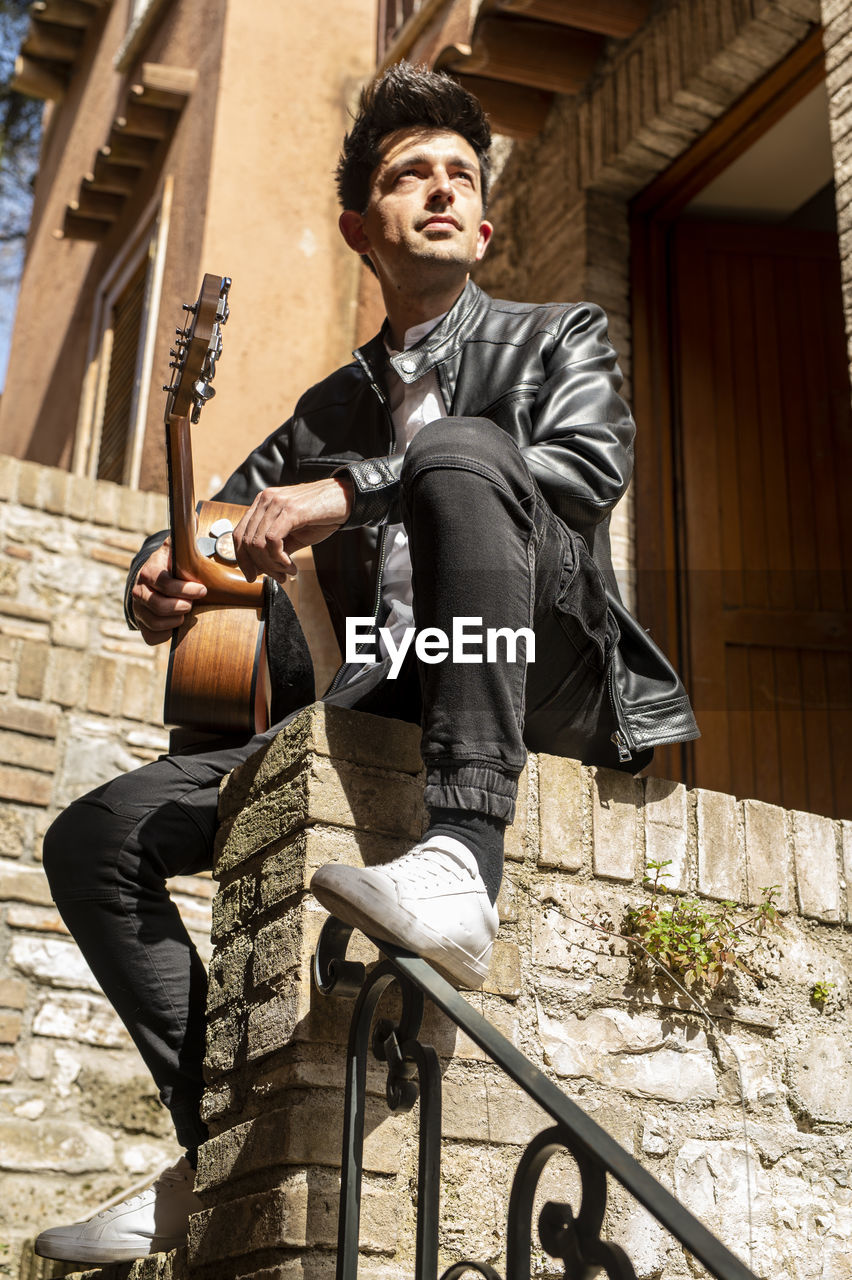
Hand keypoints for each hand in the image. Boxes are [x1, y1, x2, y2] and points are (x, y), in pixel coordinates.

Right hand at [130, 541, 206, 644]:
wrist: (150, 581)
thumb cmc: (168, 566)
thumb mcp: (173, 549)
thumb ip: (184, 536)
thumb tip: (195, 517)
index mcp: (149, 571)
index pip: (163, 582)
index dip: (183, 588)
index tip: (202, 589)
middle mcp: (139, 591)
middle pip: (156, 604)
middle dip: (177, 606)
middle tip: (192, 605)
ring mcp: (139, 609)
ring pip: (153, 621)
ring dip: (173, 621)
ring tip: (186, 615)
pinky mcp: (142, 625)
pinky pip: (150, 636)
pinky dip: (164, 635)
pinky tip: (177, 627)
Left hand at [232, 477, 352, 582]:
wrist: (347, 499)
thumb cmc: (322, 516)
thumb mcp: (294, 534)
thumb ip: (276, 547)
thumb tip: (261, 568)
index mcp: (263, 504)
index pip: (239, 534)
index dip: (242, 559)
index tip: (252, 576)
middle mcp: (266, 500)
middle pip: (246, 541)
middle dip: (260, 566)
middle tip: (278, 578)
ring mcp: (277, 503)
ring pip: (257, 543)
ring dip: (272, 565)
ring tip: (288, 572)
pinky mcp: (290, 510)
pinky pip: (272, 541)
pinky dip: (279, 559)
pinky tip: (291, 565)